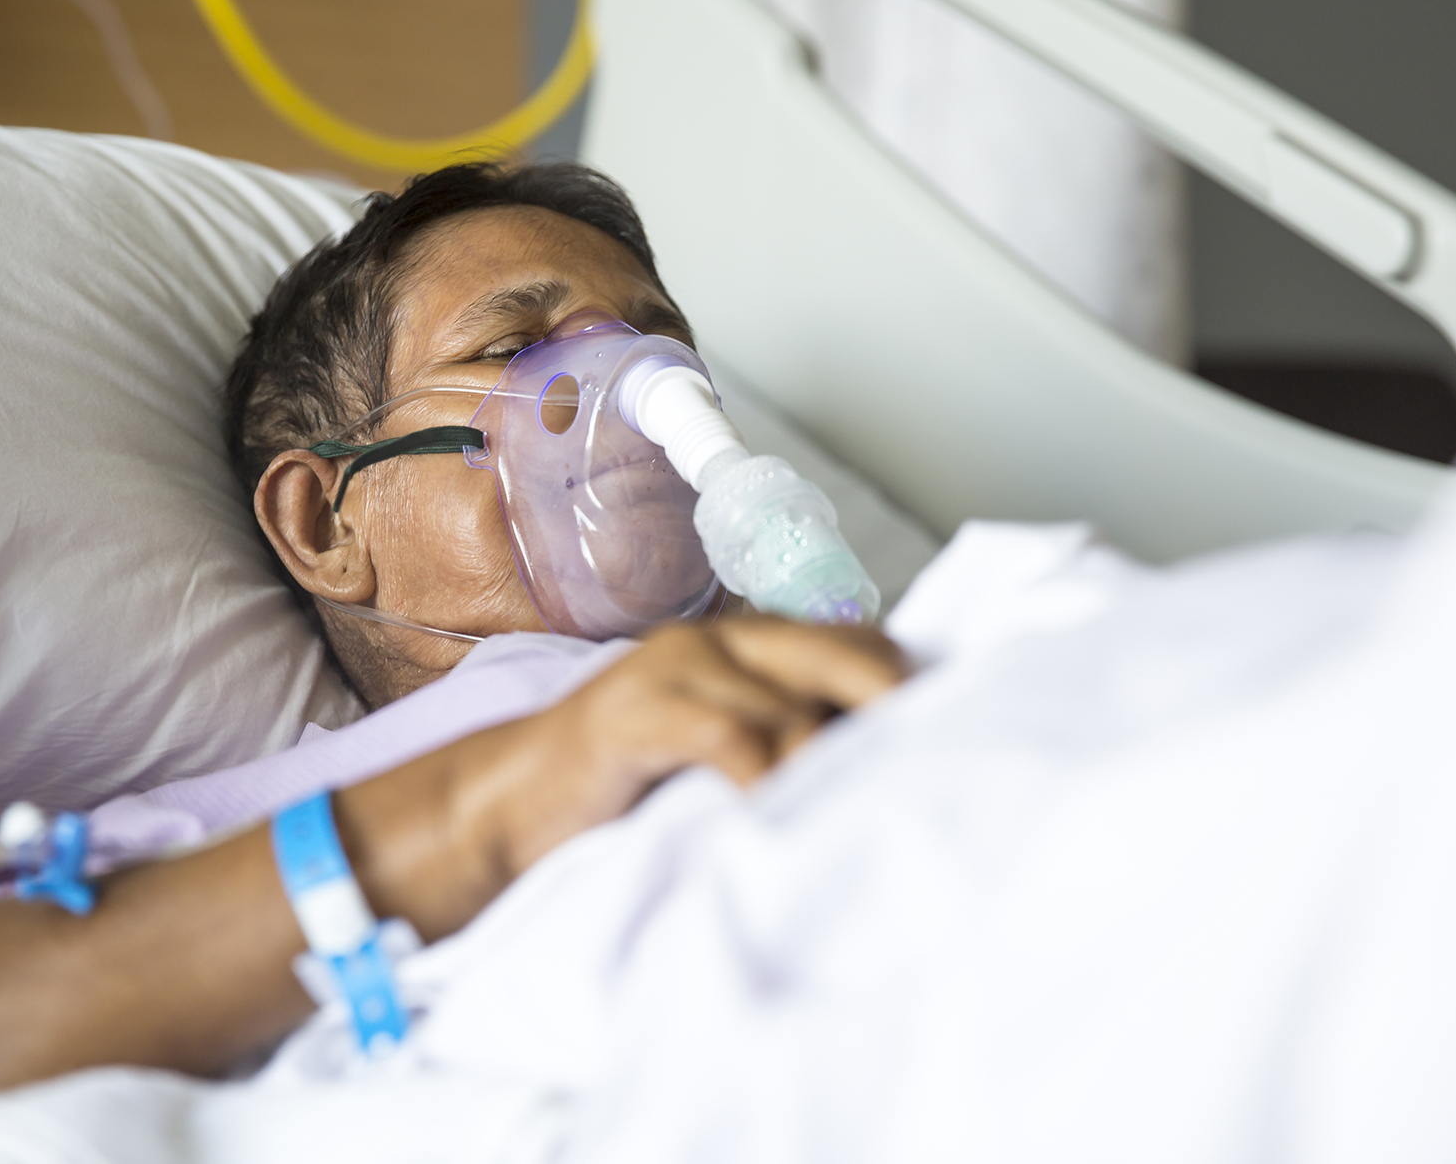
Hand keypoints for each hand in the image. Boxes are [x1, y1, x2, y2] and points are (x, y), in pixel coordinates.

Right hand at [336, 617, 904, 937]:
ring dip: (825, 763)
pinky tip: (775, 816)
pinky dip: (764, 779)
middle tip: (929, 764)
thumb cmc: (618, 789)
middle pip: (838, 652)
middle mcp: (714, 641)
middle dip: (889, 704)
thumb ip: (778, 739)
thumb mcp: (715, 754)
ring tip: (854, 810)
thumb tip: (876, 769)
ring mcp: (673, 669)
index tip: (948, 729)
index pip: (851, 638)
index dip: (899, 681)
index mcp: (740, 645)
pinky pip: (728, 738)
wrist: (507, 807)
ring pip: (788, 703)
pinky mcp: (635, 713)